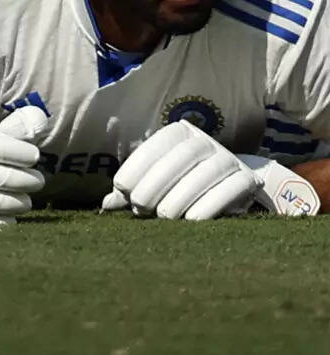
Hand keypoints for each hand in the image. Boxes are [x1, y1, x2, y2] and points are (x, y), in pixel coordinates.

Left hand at [104, 121, 257, 219]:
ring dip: (182, 195)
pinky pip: (232, 188)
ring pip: (207, 172)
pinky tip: (192, 220)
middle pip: (183, 155)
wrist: (226, 191)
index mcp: (180, 134)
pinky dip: (210, 204)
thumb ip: (131, 191)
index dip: (138, 164)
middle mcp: (206, 141)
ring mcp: (230, 158)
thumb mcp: (154, 185)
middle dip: (157, 181)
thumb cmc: (178, 187)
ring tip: (164, 216)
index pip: (159, 143)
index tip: (122, 188)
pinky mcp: (249, 180)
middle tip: (141, 207)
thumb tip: (105, 207)